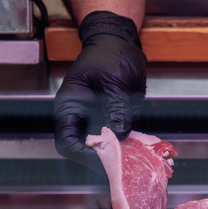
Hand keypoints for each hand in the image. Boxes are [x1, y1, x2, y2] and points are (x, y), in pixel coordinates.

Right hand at [54, 11, 145, 163]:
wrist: (120, 42)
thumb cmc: (110, 53)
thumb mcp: (115, 78)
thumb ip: (116, 106)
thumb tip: (119, 132)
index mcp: (70, 106)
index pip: (67, 142)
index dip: (83, 155)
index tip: (105, 159)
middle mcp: (80, 117)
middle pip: (83, 151)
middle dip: (103, 160)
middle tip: (123, 166)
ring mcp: (95, 120)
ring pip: (102, 149)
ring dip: (117, 155)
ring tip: (134, 159)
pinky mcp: (110, 121)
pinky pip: (116, 140)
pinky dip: (127, 146)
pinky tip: (140, 148)